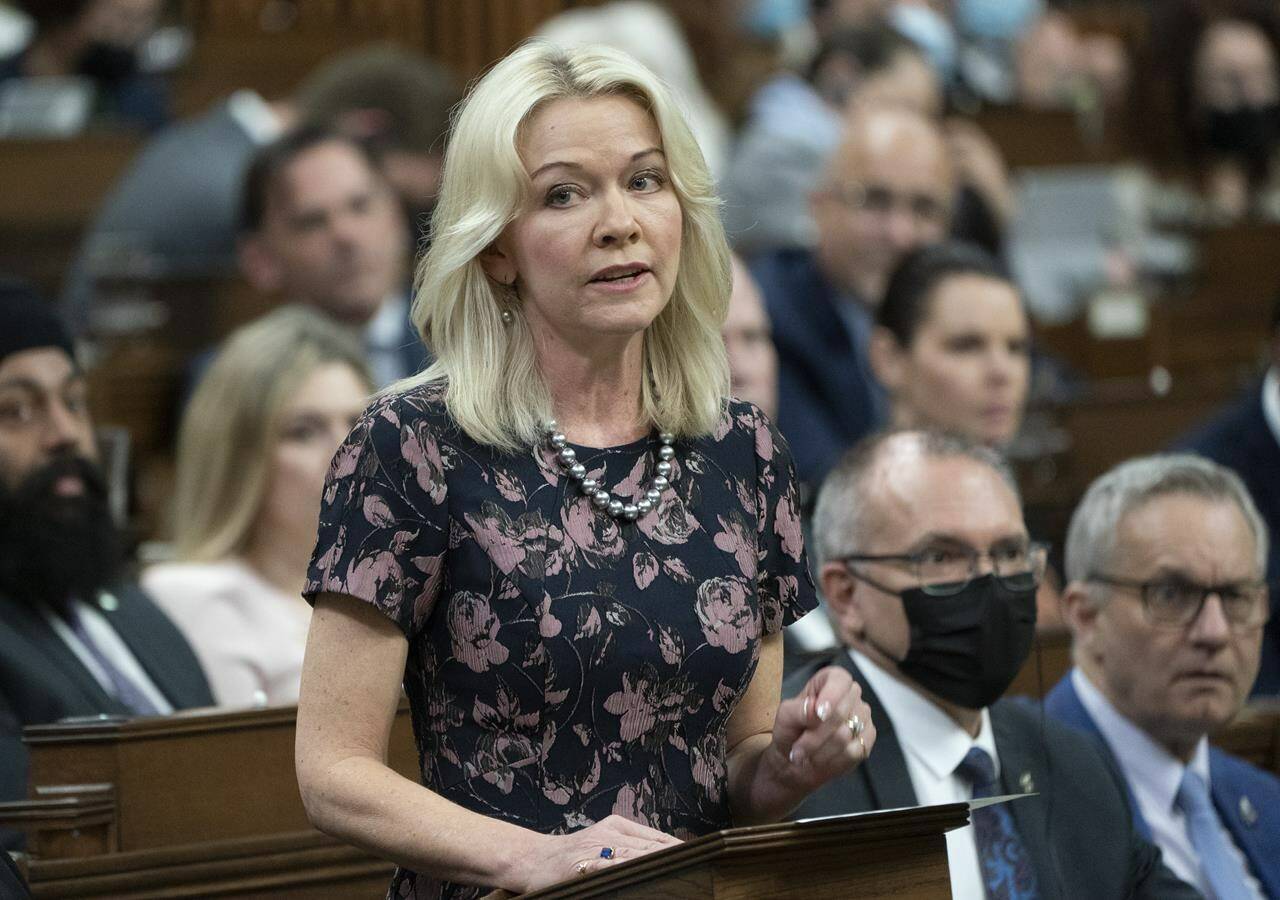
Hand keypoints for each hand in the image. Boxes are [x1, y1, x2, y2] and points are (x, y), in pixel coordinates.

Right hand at [510, 815, 680, 891]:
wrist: (533, 859)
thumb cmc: (572, 854)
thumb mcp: (603, 840)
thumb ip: (631, 847)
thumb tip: (664, 856)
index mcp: (617, 826)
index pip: (656, 838)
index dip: (677, 849)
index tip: (698, 858)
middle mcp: (608, 834)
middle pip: (649, 848)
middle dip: (671, 859)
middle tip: (694, 870)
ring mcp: (595, 849)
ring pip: (632, 856)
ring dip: (653, 865)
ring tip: (675, 874)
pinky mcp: (581, 865)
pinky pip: (606, 868)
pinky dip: (622, 872)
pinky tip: (637, 877)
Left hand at [771, 665, 875, 793]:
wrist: (795, 759)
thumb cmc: (791, 731)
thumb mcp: (785, 717)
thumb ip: (798, 710)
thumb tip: (815, 709)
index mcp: (831, 680)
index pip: (839, 680)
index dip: (831, 696)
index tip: (819, 714)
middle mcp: (851, 695)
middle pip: (841, 713)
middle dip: (815, 736)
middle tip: (797, 749)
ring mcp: (862, 717)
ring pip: (845, 736)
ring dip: (820, 751)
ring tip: (805, 756)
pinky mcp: (867, 740)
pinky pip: (854, 752)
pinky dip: (832, 761)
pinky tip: (820, 761)